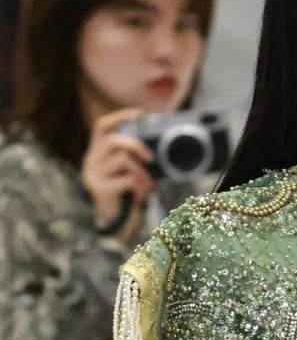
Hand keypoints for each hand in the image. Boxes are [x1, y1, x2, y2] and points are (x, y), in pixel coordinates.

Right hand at [81, 109, 154, 245]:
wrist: (116, 224)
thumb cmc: (126, 193)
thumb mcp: (130, 171)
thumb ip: (136, 157)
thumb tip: (161, 142)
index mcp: (97, 152)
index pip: (102, 126)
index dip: (120, 117)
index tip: (141, 114)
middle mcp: (91, 161)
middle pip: (112, 141)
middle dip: (136, 145)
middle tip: (151, 158)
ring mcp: (93, 175)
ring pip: (122, 160)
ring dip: (141, 171)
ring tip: (148, 183)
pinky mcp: (100, 190)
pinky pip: (126, 179)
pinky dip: (140, 184)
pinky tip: (143, 193)